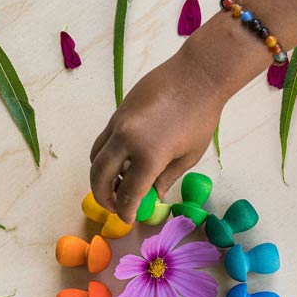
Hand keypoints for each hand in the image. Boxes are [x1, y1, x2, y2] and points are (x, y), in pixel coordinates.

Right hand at [89, 52, 220, 223]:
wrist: (197, 76)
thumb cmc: (200, 118)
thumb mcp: (188, 157)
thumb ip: (165, 179)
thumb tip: (151, 196)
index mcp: (149, 155)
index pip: (128, 193)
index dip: (125, 211)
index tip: (127, 220)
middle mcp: (126, 139)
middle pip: (99, 176)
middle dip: (103, 196)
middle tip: (113, 206)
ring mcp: (118, 123)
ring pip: (95, 156)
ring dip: (99, 175)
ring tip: (115, 185)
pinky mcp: (118, 111)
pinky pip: (104, 140)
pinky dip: (106, 155)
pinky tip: (121, 162)